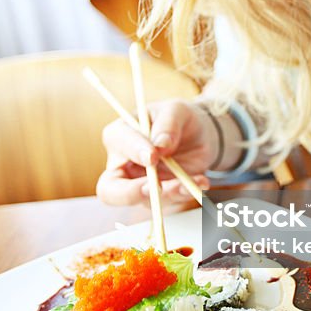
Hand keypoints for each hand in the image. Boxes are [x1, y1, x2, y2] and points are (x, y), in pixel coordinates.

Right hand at [96, 100, 218, 207]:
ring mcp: (139, 183)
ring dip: (171, 192)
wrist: (199, 135)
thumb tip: (160, 145)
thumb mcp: (176, 110)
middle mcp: (123, 164)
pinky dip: (185, 193)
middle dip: (130, 193)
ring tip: (195, 180)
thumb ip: (168, 124)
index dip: (133, 151)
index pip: (117, 144)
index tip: (153, 155)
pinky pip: (169, 200)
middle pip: (109, 190)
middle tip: (156, 188)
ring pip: (145, 199)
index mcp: (119, 135)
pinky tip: (201, 181)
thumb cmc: (179, 118)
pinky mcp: (160, 195)